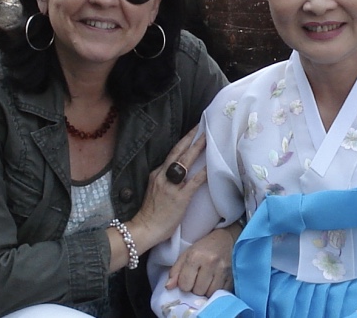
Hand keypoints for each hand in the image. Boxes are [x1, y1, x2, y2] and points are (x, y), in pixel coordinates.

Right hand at [128, 126, 207, 251]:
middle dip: (190, 139)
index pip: (171, 153)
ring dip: (197, 150)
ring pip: (185, 163)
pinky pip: (193, 182)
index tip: (192, 131)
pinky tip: (210, 166)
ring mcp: (171, 186)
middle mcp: (163, 175)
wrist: (145, 228)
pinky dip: (202, 173)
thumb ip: (163, 179)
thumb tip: (175, 173)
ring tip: (207, 139)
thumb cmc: (151, 212)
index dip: (182, 142)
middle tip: (201, 127)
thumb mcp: (153, 190)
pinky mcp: (180, 197)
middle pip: (178, 153)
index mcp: (156, 173)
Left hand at [165, 226, 235, 295]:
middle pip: (197, 290)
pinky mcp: (232, 276)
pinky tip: (214, 283)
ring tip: (205, 282)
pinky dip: (216, 291)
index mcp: (195, 256)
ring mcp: (222, 271)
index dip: (184, 285)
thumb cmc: (203, 247)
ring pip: (209, 294)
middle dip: (195, 288)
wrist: (226, 240)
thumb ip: (176, 270)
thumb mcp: (187, 254)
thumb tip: (168, 287)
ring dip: (205, 291)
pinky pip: (221, 293)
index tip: (186, 280)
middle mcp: (210, 263)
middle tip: (197, 280)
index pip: (185, 284)